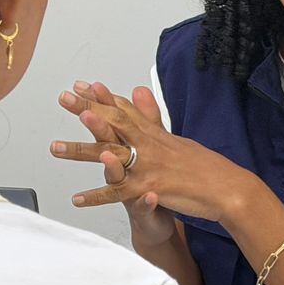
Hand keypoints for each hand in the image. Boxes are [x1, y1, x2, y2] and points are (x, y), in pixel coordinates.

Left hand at [49, 81, 258, 229]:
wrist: (227, 188)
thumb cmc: (205, 166)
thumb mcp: (177, 139)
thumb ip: (153, 119)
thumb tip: (140, 93)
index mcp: (155, 134)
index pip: (125, 110)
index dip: (102, 97)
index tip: (81, 85)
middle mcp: (149, 145)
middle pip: (113, 123)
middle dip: (86, 110)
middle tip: (64, 98)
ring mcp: (149, 166)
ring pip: (109, 157)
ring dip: (81, 152)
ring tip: (55, 148)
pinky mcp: (150, 188)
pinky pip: (118, 194)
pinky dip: (97, 197)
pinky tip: (77, 199)